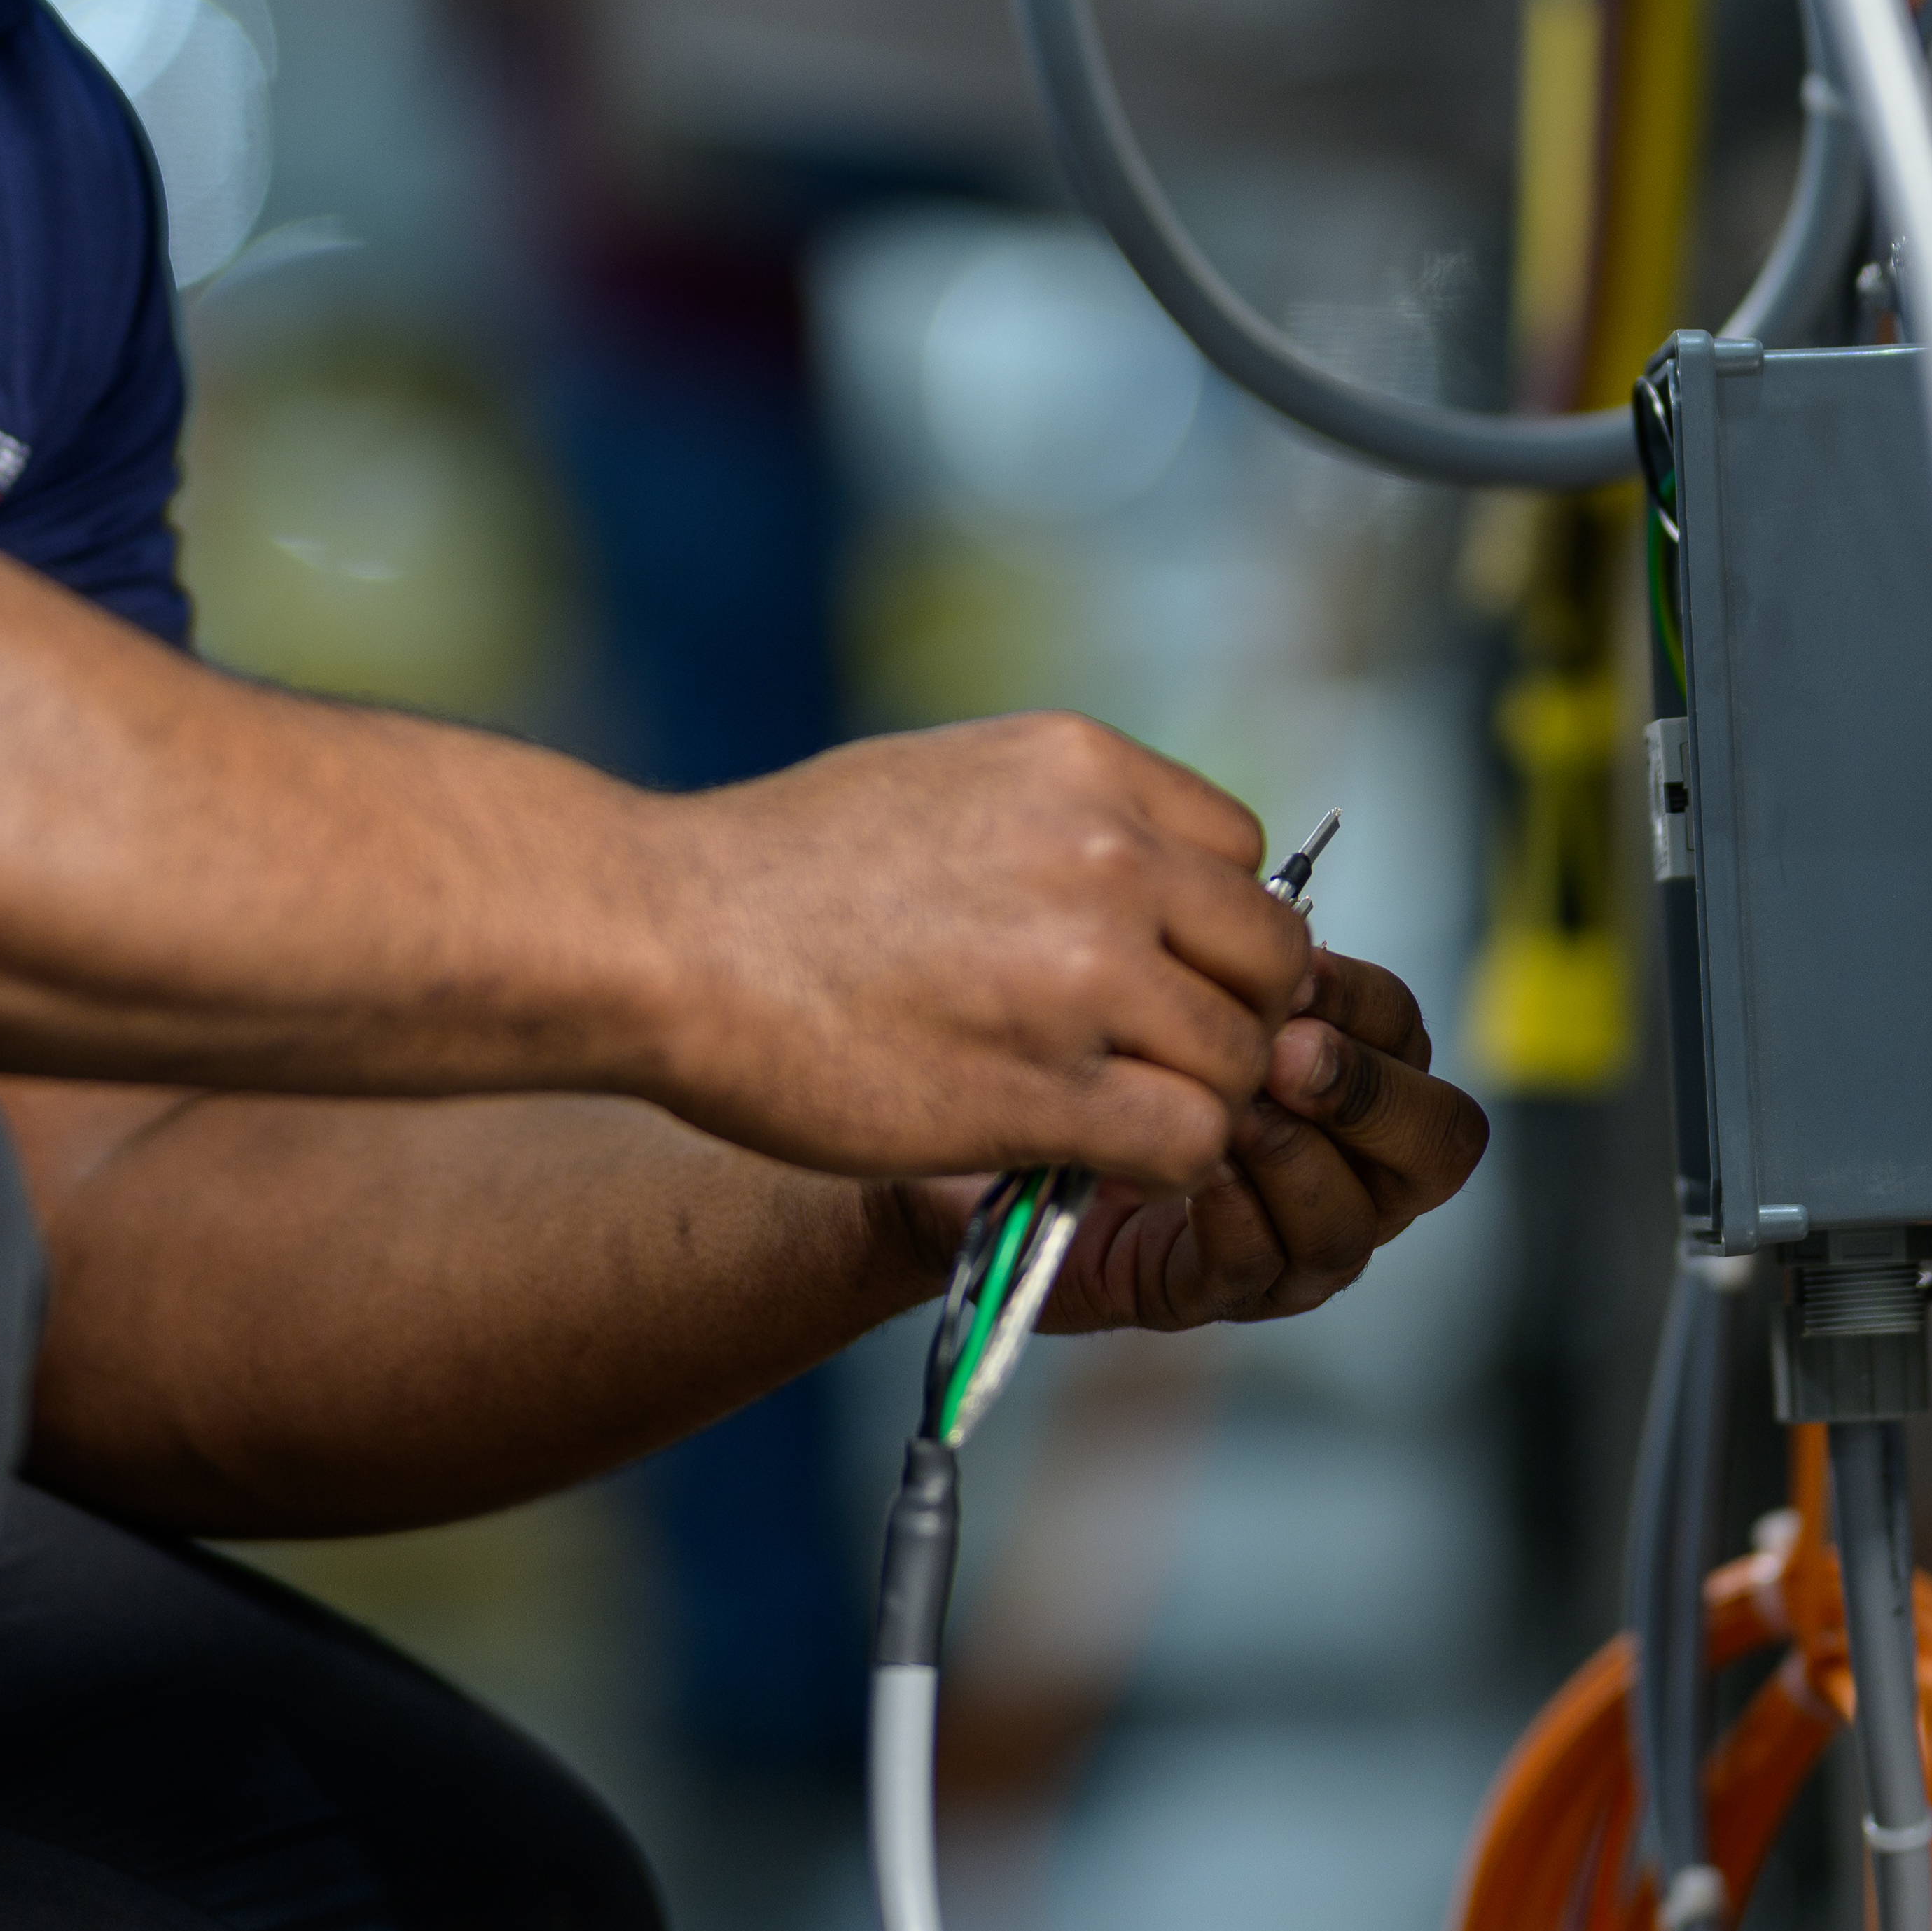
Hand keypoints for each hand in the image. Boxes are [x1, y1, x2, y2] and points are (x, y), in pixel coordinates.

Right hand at [634, 713, 1312, 1183]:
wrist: (662, 937)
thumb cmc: (776, 871)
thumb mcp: (943, 779)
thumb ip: (1061, 818)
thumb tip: (1143, 872)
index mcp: (1083, 767)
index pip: (1242, 853)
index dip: (1209, 926)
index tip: (1150, 969)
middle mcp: (1106, 857)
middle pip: (1269, 958)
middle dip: (1226, 1016)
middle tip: (1148, 1055)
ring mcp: (1084, 975)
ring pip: (1239, 1060)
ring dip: (1188, 1098)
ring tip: (1103, 1108)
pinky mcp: (1046, 1089)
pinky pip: (1186, 1141)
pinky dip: (1158, 1164)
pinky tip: (1087, 1155)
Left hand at [947, 950, 1488, 1339]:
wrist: (963, 1116)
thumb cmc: (1073, 1027)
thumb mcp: (1164, 971)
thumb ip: (1234, 959)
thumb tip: (1284, 922)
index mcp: (1342, 1075)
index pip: (1410, 1038)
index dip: (1367, 1004)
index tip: (1297, 969)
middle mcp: (1338, 1165)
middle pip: (1436, 1144)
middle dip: (1365, 1095)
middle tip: (1286, 1053)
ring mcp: (1283, 1240)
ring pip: (1353, 1221)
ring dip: (1295, 1156)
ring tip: (1234, 1108)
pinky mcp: (1205, 1291)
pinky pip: (1262, 1267)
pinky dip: (1238, 1214)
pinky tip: (1198, 1167)